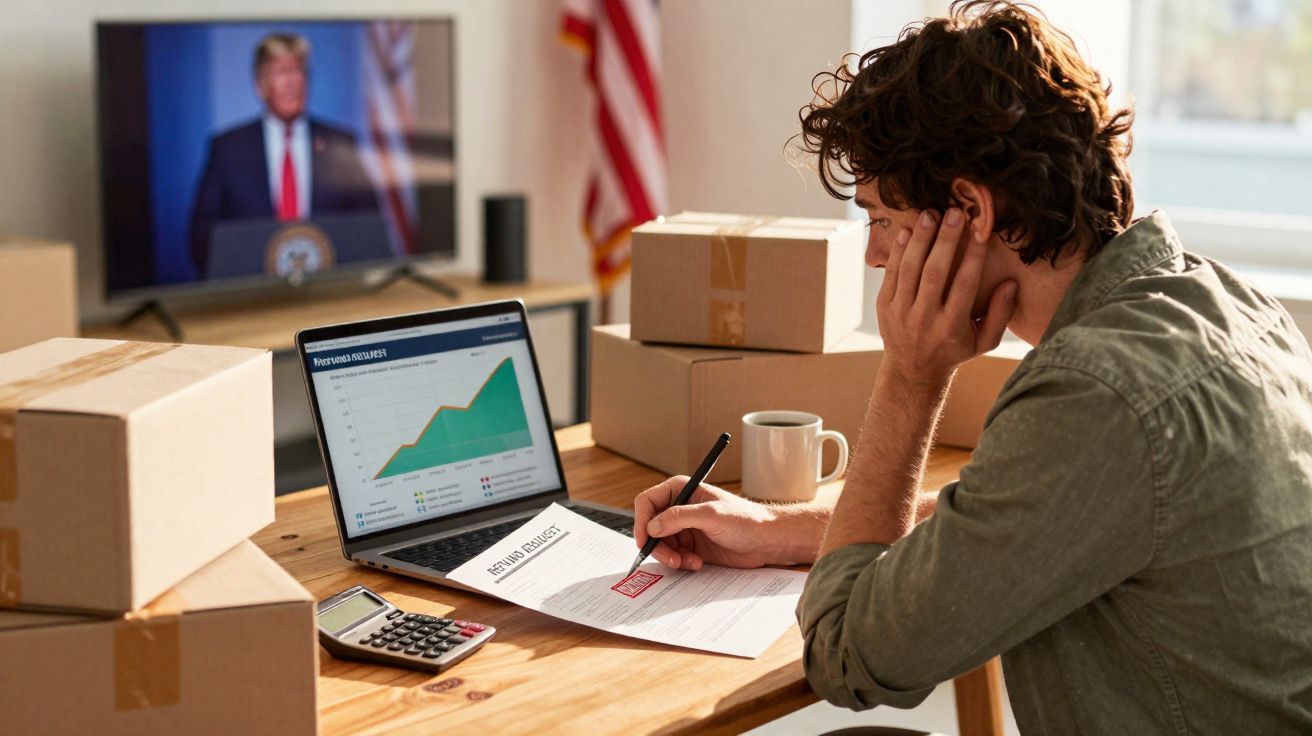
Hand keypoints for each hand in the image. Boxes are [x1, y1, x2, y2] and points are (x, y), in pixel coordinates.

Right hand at [632, 476, 780, 570]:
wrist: (765, 541)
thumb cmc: (745, 519)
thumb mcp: (711, 515)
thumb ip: (679, 517)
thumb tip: (652, 526)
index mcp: (681, 490)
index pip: (647, 502)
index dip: (642, 521)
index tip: (645, 540)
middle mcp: (679, 508)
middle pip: (650, 527)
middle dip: (658, 545)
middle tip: (671, 559)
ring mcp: (684, 528)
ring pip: (660, 545)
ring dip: (671, 557)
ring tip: (688, 562)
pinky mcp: (691, 546)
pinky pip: (673, 556)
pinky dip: (680, 562)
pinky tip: (696, 563)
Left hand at [877, 207, 1016, 386]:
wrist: (912, 371)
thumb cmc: (955, 350)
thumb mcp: (984, 341)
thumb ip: (1000, 314)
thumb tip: (1010, 283)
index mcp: (952, 327)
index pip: (964, 285)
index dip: (973, 256)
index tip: (981, 229)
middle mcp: (925, 319)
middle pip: (935, 273)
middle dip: (945, 240)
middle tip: (955, 212)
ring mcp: (901, 312)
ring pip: (910, 269)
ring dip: (920, 239)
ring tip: (930, 214)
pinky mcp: (885, 306)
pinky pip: (891, 273)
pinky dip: (898, 251)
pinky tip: (907, 230)